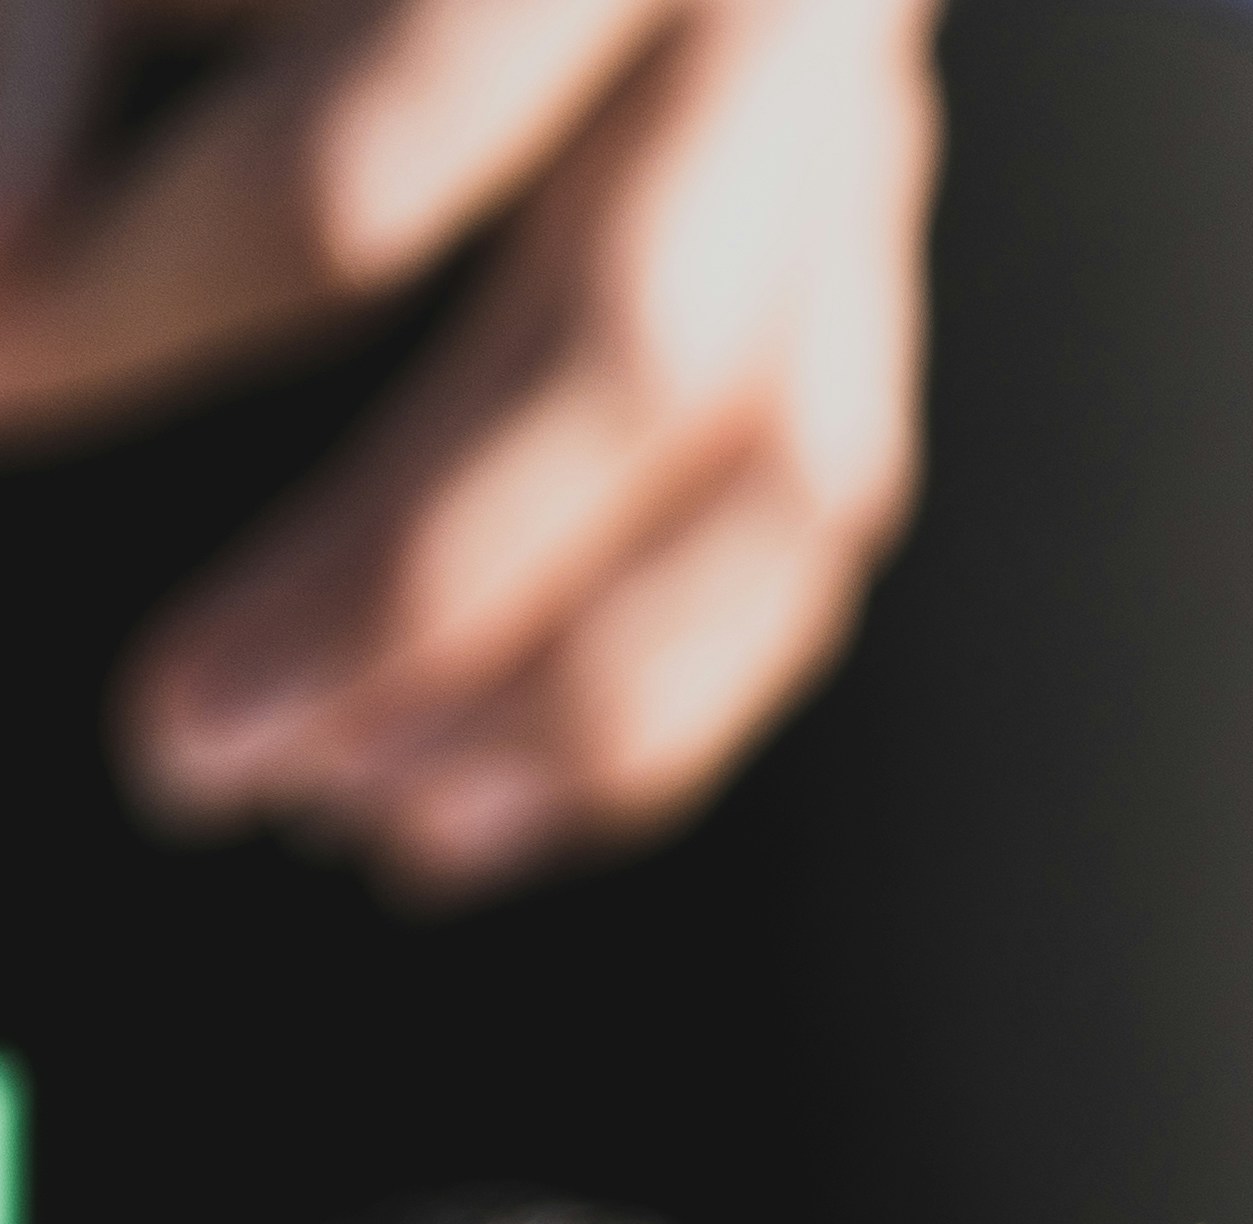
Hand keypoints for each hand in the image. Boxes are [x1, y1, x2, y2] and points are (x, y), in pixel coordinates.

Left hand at [0, 0, 936, 904]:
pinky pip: (826, 520)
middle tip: (187, 746)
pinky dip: (674, 691)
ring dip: (575, 694)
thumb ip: (56, 41)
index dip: (145, 306)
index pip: (362, 167)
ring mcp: (858, 150)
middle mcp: (773, 28)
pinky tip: (487, 800)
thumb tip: (5, 272)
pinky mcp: (871, 251)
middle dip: (396, 588)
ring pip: (784, 482)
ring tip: (354, 819)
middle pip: (629, 362)